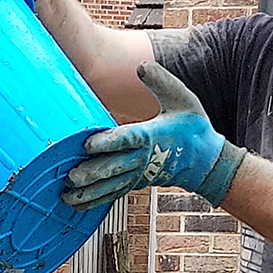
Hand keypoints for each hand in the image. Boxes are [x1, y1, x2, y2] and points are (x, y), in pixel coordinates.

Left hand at [62, 60, 246, 209]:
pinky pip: (112, 195)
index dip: (107, 143)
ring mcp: (137, 175)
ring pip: (110, 186)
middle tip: (70, 176)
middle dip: (91, 173)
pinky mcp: (134, 184)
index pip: (127, 140)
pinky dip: (95, 201)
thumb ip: (161, 82)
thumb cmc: (192, 127)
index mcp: (152, 136)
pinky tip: (76, 205)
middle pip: (113, 168)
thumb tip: (140, 66)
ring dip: (88, 193)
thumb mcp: (182, 99)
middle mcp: (142, 159)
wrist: (205, 161)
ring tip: (66, 196)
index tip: (88, 144)